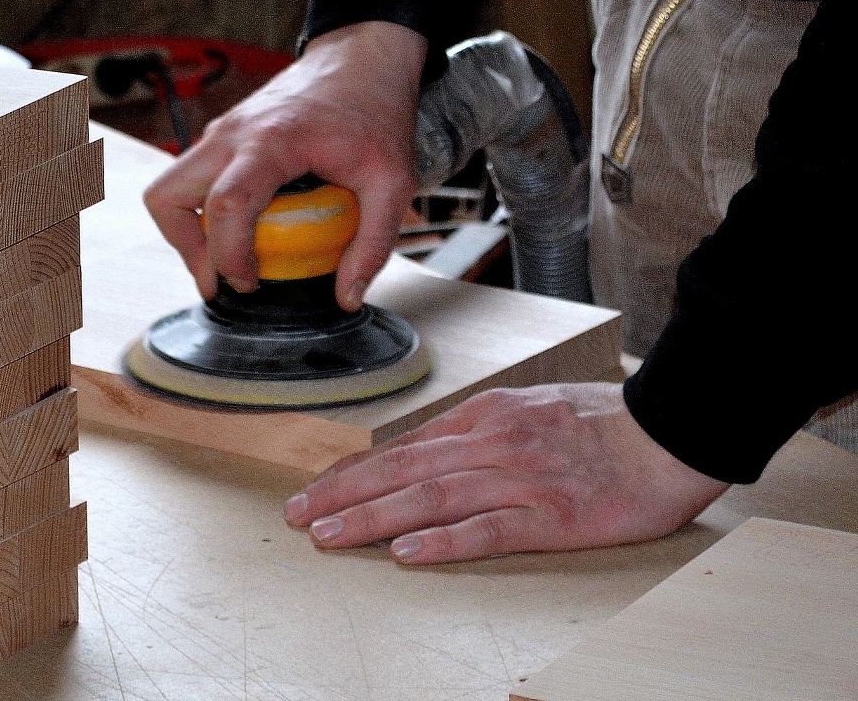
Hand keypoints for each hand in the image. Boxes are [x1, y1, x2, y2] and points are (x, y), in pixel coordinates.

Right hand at [142, 21, 427, 310]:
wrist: (362, 61)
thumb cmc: (374, 112)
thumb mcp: (393, 182)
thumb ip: (374, 242)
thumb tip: (346, 297)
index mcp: (271, 142)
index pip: (225, 204)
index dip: (227, 256)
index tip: (248, 283)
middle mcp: (232, 134)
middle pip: (167, 197)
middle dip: (187, 249)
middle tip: (221, 277)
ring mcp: (221, 132)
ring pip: (168, 190)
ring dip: (187, 233)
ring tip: (225, 259)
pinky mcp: (222, 137)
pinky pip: (189, 182)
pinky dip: (201, 214)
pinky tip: (238, 231)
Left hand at [282, 383, 730, 562]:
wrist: (669, 432)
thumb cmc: (600, 424)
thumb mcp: (526, 410)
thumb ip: (474, 431)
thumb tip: (421, 452)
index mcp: (485, 417)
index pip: (403, 447)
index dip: (353, 470)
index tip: (314, 488)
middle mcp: (491, 444)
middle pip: (401, 471)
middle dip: (341, 493)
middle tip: (295, 514)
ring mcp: (519, 479)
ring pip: (429, 499)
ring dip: (371, 517)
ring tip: (327, 534)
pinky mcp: (552, 515)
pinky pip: (488, 530)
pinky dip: (443, 541)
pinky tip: (406, 553)